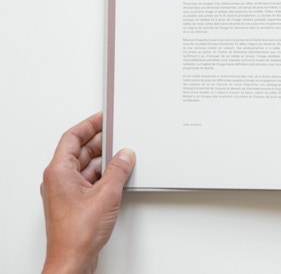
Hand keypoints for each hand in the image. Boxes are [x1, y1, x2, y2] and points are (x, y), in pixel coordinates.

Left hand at [41, 113, 134, 273]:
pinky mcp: (75, 203)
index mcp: (59, 171)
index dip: (89, 124)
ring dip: (105, 161)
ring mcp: (66, 192)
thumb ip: (118, 170)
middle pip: (80, 151)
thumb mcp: (106, 194)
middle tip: (119, 134)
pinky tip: (119, 177)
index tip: (103, 117)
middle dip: (101, 142)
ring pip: (87, 166)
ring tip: (124, 157)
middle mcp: (59, 179)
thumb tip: (125, 154)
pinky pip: (91, 181)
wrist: (73, 260)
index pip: (72, 137)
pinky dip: (105, 176)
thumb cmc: (77, 233)